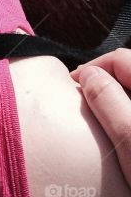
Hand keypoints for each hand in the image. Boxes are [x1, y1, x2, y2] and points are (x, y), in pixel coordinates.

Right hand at [72, 52, 130, 174]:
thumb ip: (109, 102)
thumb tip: (88, 75)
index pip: (122, 59)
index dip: (94, 68)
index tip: (72, 88)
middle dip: (106, 82)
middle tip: (83, 104)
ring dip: (120, 100)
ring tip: (102, 120)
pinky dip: (129, 117)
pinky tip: (124, 136)